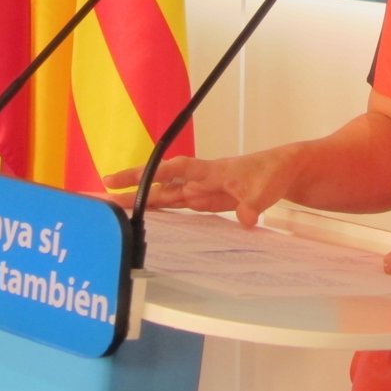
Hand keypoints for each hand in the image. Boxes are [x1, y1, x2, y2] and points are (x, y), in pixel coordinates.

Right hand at [102, 145, 303, 226]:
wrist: (286, 170)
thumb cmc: (274, 172)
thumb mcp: (267, 189)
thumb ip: (254, 204)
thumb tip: (246, 220)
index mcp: (213, 171)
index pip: (178, 170)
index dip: (154, 173)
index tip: (129, 177)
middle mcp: (202, 179)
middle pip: (163, 184)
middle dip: (135, 188)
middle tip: (104, 192)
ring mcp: (203, 190)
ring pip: (167, 195)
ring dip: (143, 200)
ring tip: (114, 207)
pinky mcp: (208, 201)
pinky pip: (180, 206)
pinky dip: (161, 209)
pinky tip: (144, 217)